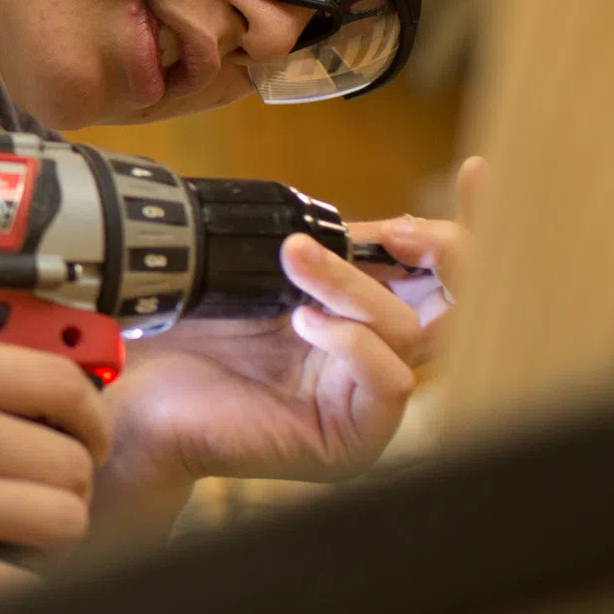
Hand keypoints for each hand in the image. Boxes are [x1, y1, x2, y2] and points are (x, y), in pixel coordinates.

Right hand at [0, 327, 110, 599]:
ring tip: (4, 547)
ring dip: (45, 544)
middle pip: (67, 460)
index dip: (88, 422)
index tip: (85, 445)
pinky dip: (17, 594)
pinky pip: (22, 586)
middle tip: (32, 510)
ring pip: (62, 520)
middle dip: (61, 492)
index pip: (56, 381)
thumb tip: (50, 409)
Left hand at [102, 158, 483, 510]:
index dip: (465, 225)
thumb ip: (311, 250)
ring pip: (411, 332)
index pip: (438, 274)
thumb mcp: (253, 277)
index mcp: (362, 318)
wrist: (137, 399)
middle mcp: (376, 359)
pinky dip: (352, 342)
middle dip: (446, 253)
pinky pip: (390, 383)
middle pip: (460, 305)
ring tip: (295, 260)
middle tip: (395, 231)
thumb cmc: (187, 340)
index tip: (475, 172)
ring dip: (355, 284)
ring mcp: (367, 404)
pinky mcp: (352, 440)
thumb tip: (350, 220)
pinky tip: (304, 324)